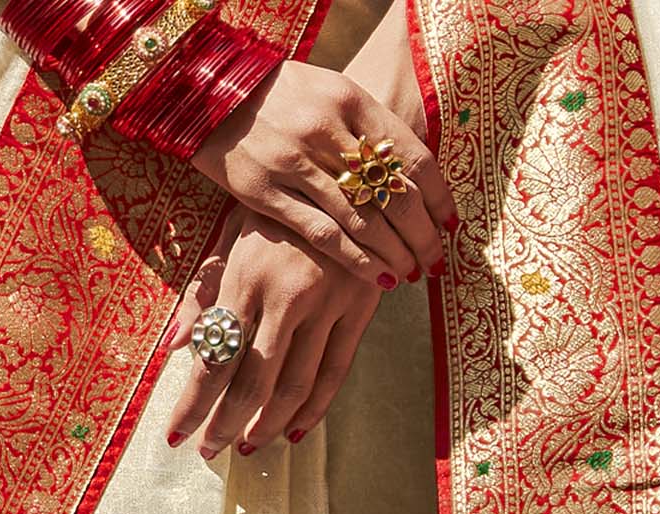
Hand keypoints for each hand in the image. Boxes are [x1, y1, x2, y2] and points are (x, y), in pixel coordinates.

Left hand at [164, 206, 381, 457]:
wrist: (354, 173)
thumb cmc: (281, 204)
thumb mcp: (232, 234)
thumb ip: (203, 291)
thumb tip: (173, 346)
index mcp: (246, 275)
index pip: (213, 355)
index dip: (193, 402)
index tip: (176, 435)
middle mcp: (285, 295)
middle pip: (252, 381)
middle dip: (226, 423)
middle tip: (210, 452)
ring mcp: (327, 306)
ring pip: (295, 385)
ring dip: (268, 424)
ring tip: (248, 447)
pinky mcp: (359, 312)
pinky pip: (335, 373)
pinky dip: (314, 409)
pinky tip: (294, 431)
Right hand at [191, 55, 457, 289]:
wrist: (209, 90)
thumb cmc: (281, 97)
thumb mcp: (331, 94)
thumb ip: (369, 131)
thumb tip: (412, 175)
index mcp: (351, 100)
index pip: (413, 158)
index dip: (438, 199)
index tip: (450, 227)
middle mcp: (326, 130)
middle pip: (394, 194)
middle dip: (422, 236)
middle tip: (434, 262)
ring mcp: (294, 163)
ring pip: (363, 220)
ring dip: (395, 254)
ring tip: (411, 274)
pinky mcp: (266, 193)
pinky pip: (324, 235)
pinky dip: (357, 261)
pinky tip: (379, 278)